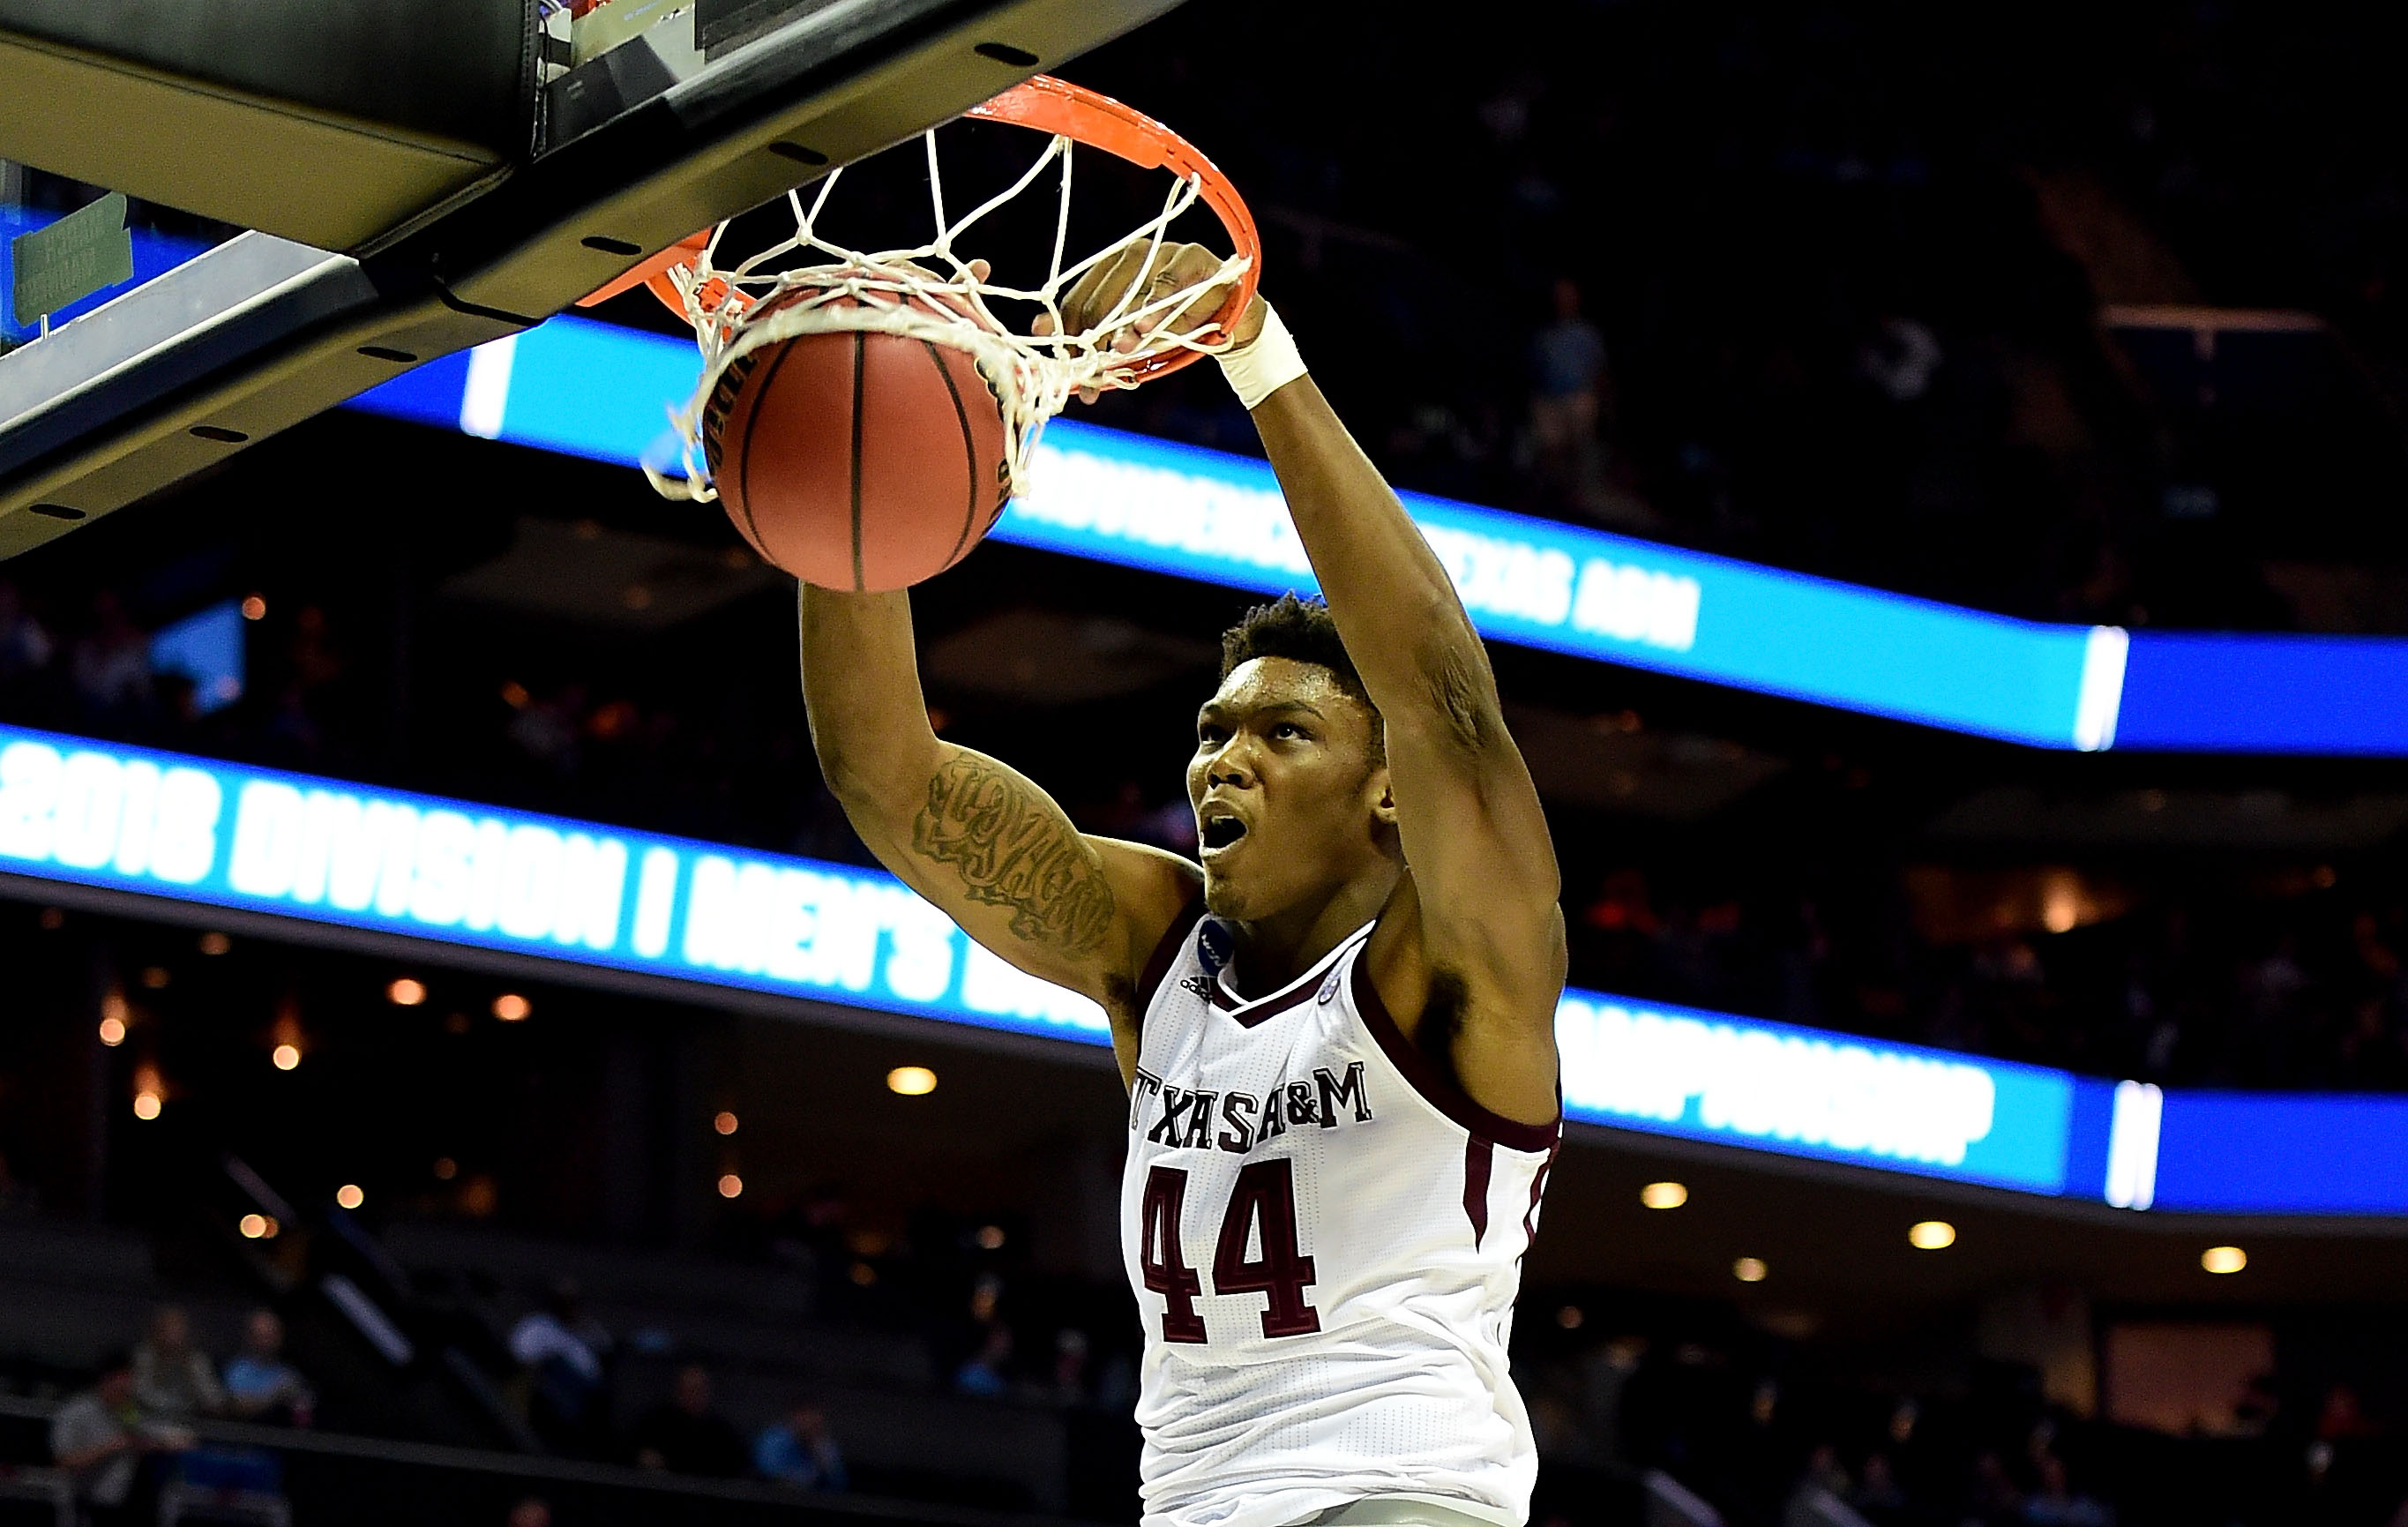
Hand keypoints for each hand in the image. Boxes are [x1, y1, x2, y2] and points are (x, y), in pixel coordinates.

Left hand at [1036, 239, 1262, 400]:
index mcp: (1114, 267)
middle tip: (1089, 364)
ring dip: (1124, 324)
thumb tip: (1069, 377)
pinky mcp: (1197, 260)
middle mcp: (1137, 253)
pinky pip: (1171, 285)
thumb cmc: (1176, 328)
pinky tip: (1144, 330)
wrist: (1231, 321)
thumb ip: (1107, 349)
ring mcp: (1167, 253)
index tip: (1051, 347)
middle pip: (1104, 291)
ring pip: (1136, 288)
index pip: (1081, 292)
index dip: (1064, 321)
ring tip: (1117, 351)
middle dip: (1093, 332)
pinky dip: (1156, 309)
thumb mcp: (1138, 340)